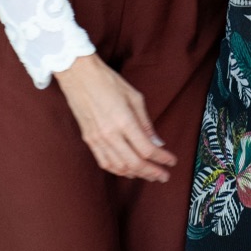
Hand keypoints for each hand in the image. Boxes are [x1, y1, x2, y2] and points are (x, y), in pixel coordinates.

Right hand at [55, 54, 175, 181]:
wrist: (78, 74)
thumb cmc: (107, 81)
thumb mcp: (134, 96)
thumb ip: (146, 123)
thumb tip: (157, 142)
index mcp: (123, 121)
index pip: (146, 149)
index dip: (162, 158)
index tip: (172, 161)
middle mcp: (109, 134)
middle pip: (135, 163)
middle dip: (152, 172)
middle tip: (164, 175)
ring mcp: (97, 139)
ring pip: (119, 167)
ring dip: (137, 174)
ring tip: (149, 174)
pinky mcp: (89, 140)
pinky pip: (105, 163)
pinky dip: (118, 170)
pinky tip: (128, 170)